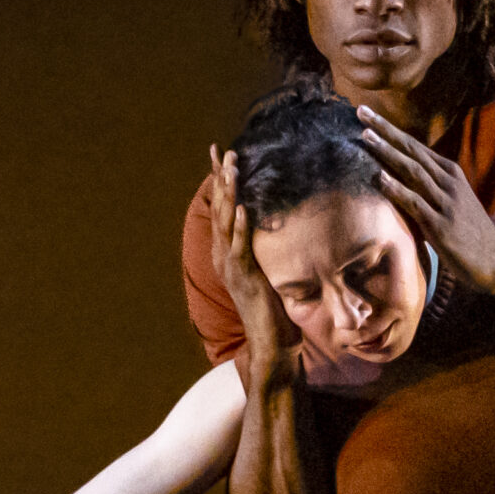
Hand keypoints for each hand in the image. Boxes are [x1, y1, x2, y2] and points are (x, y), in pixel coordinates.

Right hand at [206, 145, 298, 380]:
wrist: (270, 343)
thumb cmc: (273, 309)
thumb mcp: (266, 270)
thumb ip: (263, 248)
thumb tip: (274, 224)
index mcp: (227, 252)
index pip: (224, 209)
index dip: (220, 182)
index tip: (220, 154)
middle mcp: (224, 256)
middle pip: (221, 209)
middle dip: (222, 179)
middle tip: (224, 150)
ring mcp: (231, 267)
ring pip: (228, 223)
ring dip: (230, 194)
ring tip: (230, 168)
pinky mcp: (245, 278)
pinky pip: (241, 248)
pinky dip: (241, 227)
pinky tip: (243, 207)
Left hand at [354, 106, 494, 293]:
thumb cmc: (471, 233)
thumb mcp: (454, 201)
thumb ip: (433, 187)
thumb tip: (403, 178)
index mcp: (451, 173)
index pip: (416, 146)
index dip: (391, 129)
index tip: (369, 115)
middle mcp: (449, 182)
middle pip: (412, 150)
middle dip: (385, 130)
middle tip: (361, 112)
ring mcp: (446, 202)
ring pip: (412, 170)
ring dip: (387, 152)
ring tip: (365, 137)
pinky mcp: (441, 225)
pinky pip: (415, 202)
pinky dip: (396, 188)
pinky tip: (379, 177)